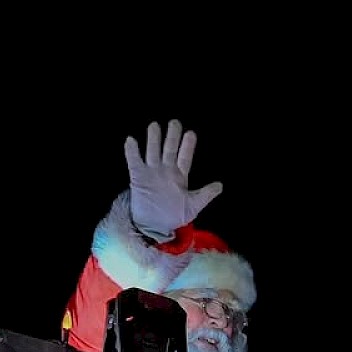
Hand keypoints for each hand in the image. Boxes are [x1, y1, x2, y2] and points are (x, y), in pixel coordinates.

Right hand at [125, 119, 222, 238]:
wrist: (154, 228)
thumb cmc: (173, 216)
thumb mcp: (192, 207)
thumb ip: (205, 195)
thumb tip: (220, 186)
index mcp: (180, 175)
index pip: (184, 157)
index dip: (187, 146)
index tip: (190, 134)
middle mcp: (166, 170)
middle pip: (169, 149)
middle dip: (172, 136)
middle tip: (174, 122)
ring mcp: (151, 172)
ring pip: (152, 151)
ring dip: (153, 139)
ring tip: (154, 126)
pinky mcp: (138, 178)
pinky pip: (134, 162)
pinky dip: (132, 152)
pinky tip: (131, 140)